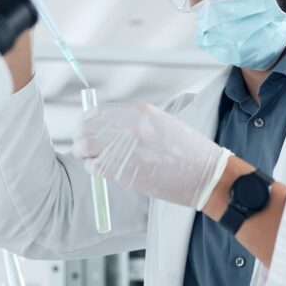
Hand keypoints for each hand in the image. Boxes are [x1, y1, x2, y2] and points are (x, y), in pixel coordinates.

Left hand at [73, 103, 231, 209]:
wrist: (205, 174)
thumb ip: (135, 121)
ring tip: (91, 159)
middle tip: (83, 147)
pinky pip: (94, 166)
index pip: (97, 111)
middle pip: (85, 127)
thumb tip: (106, 125)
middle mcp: (130, 126)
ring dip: (83, 153)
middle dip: (80, 137)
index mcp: (140, 111)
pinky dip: (92, 168)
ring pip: (84, 146)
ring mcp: (126, 148)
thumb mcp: (163, 123)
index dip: (86, 121)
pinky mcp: (124, 170)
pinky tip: (100, 170)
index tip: (86, 129)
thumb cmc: (188, 151)